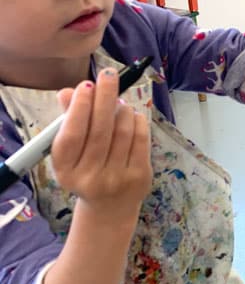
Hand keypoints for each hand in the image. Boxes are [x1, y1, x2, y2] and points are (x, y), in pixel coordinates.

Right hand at [52, 68, 151, 220]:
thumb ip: (69, 120)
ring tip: (118, 101)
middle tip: (108, 75)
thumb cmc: (87, 169)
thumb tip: (68, 91)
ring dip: (121, 109)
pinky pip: (140, 139)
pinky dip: (137, 120)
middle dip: (104, 97)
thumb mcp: (71, 152)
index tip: (86, 85)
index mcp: (65, 170)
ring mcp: (116, 179)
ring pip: (122, 131)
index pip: (72, 135)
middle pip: (100, 130)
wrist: (109, 207)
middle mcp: (89, 177)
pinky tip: (132, 114)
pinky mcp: (139, 177)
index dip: (79, 108)